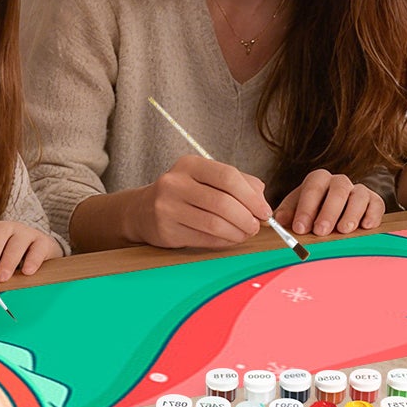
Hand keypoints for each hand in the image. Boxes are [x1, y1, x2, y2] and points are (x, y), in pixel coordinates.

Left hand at [0, 220, 59, 281]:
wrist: (36, 254)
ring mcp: (25, 231)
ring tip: (3, 278)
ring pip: (16, 242)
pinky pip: (38, 247)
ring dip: (8, 261)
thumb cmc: (5, 261)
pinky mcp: (43, 240)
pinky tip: (27, 272)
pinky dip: (32, 260)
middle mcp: (4, 227)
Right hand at [129, 155, 271, 249]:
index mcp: (190, 164)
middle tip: (256, 226)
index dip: (251, 196)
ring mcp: (167, 207)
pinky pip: (204, 239)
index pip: (228, 176)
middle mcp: (175, 183)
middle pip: (223, 202)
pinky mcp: (166, 231)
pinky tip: (229, 239)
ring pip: (214, 224)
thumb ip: (239, 184)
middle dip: (246, 217)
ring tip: (245, 234)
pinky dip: (223, 241)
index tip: (264, 210)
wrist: (142, 210)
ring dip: (237, 232)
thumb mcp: (207, 178)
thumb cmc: (185, 193)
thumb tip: (263, 202)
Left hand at [275, 171, 384, 235]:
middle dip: (328, 211)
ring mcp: (358, 190)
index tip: (300, 228)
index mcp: (318, 180)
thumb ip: (287, 214)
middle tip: (321, 231)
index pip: (313, 188)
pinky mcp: (374, 201)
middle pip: (337, 190)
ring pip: (359, 195)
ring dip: (351, 213)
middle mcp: (339, 182)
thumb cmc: (311, 214)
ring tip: (344, 230)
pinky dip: (372, 214)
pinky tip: (366, 226)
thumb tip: (279, 220)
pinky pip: (377, 204)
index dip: (306, 207)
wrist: (333, 215)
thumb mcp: (295, 212)